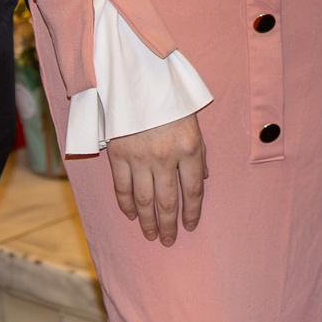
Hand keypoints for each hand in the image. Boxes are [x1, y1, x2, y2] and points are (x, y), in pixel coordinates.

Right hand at [104, 112, 206, 243]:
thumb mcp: (193, 125)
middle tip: (168, 241)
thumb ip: (199, 154)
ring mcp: (140, 157)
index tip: (190, 226)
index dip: (192, 212)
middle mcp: (165, 156)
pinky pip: (122, 187)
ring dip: (148, 221)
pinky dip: (126, 205)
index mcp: (189, 148)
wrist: (139, 81)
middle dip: (169, 225)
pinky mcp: (118, 155)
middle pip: (168, 201)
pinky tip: (131, 216)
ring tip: (151, 235)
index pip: (193, 190)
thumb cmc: (171, 103)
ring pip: (144, 200)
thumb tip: (204, 180)